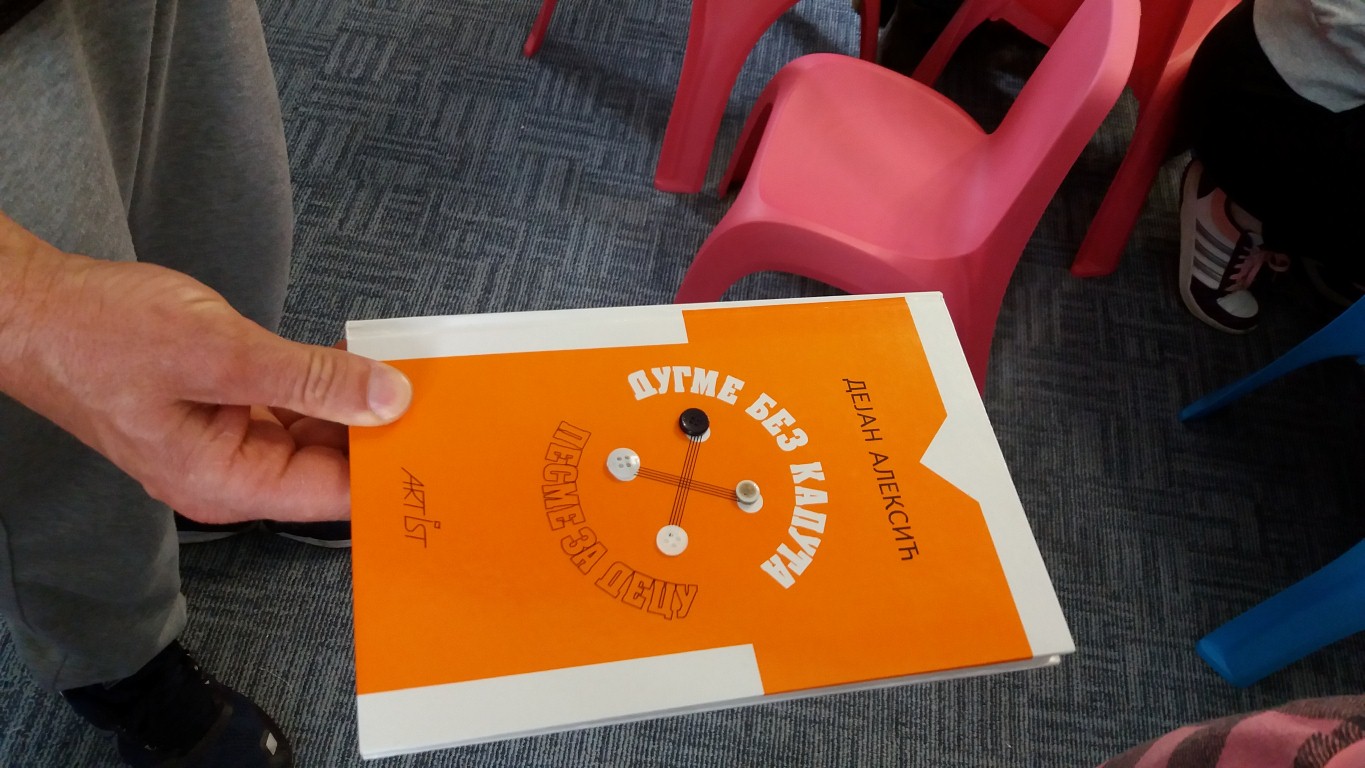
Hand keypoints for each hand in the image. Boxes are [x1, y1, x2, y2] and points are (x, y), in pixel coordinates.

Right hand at [0, 215, 411, 523]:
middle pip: (328, 468)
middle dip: (378, 433)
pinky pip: (290, 407)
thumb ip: (311, 380)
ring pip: (312, 434)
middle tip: (436, 396)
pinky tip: (352, 362)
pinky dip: (321, 386)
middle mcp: (230, 474)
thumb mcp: (221, 353)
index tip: (440, 439)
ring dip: (353, 405)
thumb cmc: (102, 337)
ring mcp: (225, 442)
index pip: (333, 495)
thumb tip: (386, 399)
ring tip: (404, 373)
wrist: (37, 308)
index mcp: (226, 483)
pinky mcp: (223, 409)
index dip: (388, 468)